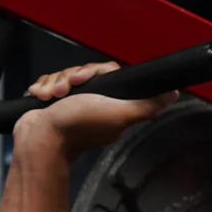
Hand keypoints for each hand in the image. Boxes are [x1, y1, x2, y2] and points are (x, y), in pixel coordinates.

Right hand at [15, 61, 177, 158]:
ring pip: (66, 76)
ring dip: (55, 83)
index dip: (94, 72)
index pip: (108, 74)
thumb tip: (172, 94)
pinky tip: (42, 97)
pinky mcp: (56, 104)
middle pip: (84, 73)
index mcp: (112, 105)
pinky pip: (50, 83)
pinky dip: (44, 88)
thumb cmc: (77, 126)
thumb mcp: (119, 114)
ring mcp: (74, 104)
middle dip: (70, 78)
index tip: (83, 80)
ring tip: (52, 96)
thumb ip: (146, 105)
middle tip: (65, 91)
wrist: (40, 139)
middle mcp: (95, 103)